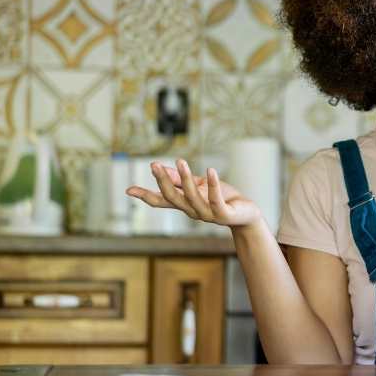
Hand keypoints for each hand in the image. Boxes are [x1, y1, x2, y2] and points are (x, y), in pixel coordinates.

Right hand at [126, 159, 263, 228]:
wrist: (247, 214)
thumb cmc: (223, 198)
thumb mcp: (200, 185)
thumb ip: (182, 179)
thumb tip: (161, 168)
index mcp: (185, 204)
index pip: (161, 201)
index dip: (145, 195)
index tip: (128, 190)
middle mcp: (193, 211)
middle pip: (172, 197)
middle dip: (163, 181)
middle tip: (154, 164)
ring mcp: (208, 214)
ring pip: (192, 197)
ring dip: (185, 179)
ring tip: (181, 161)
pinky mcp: (224, 214)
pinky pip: (215, 199)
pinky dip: (212, 185)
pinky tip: (211, 170)